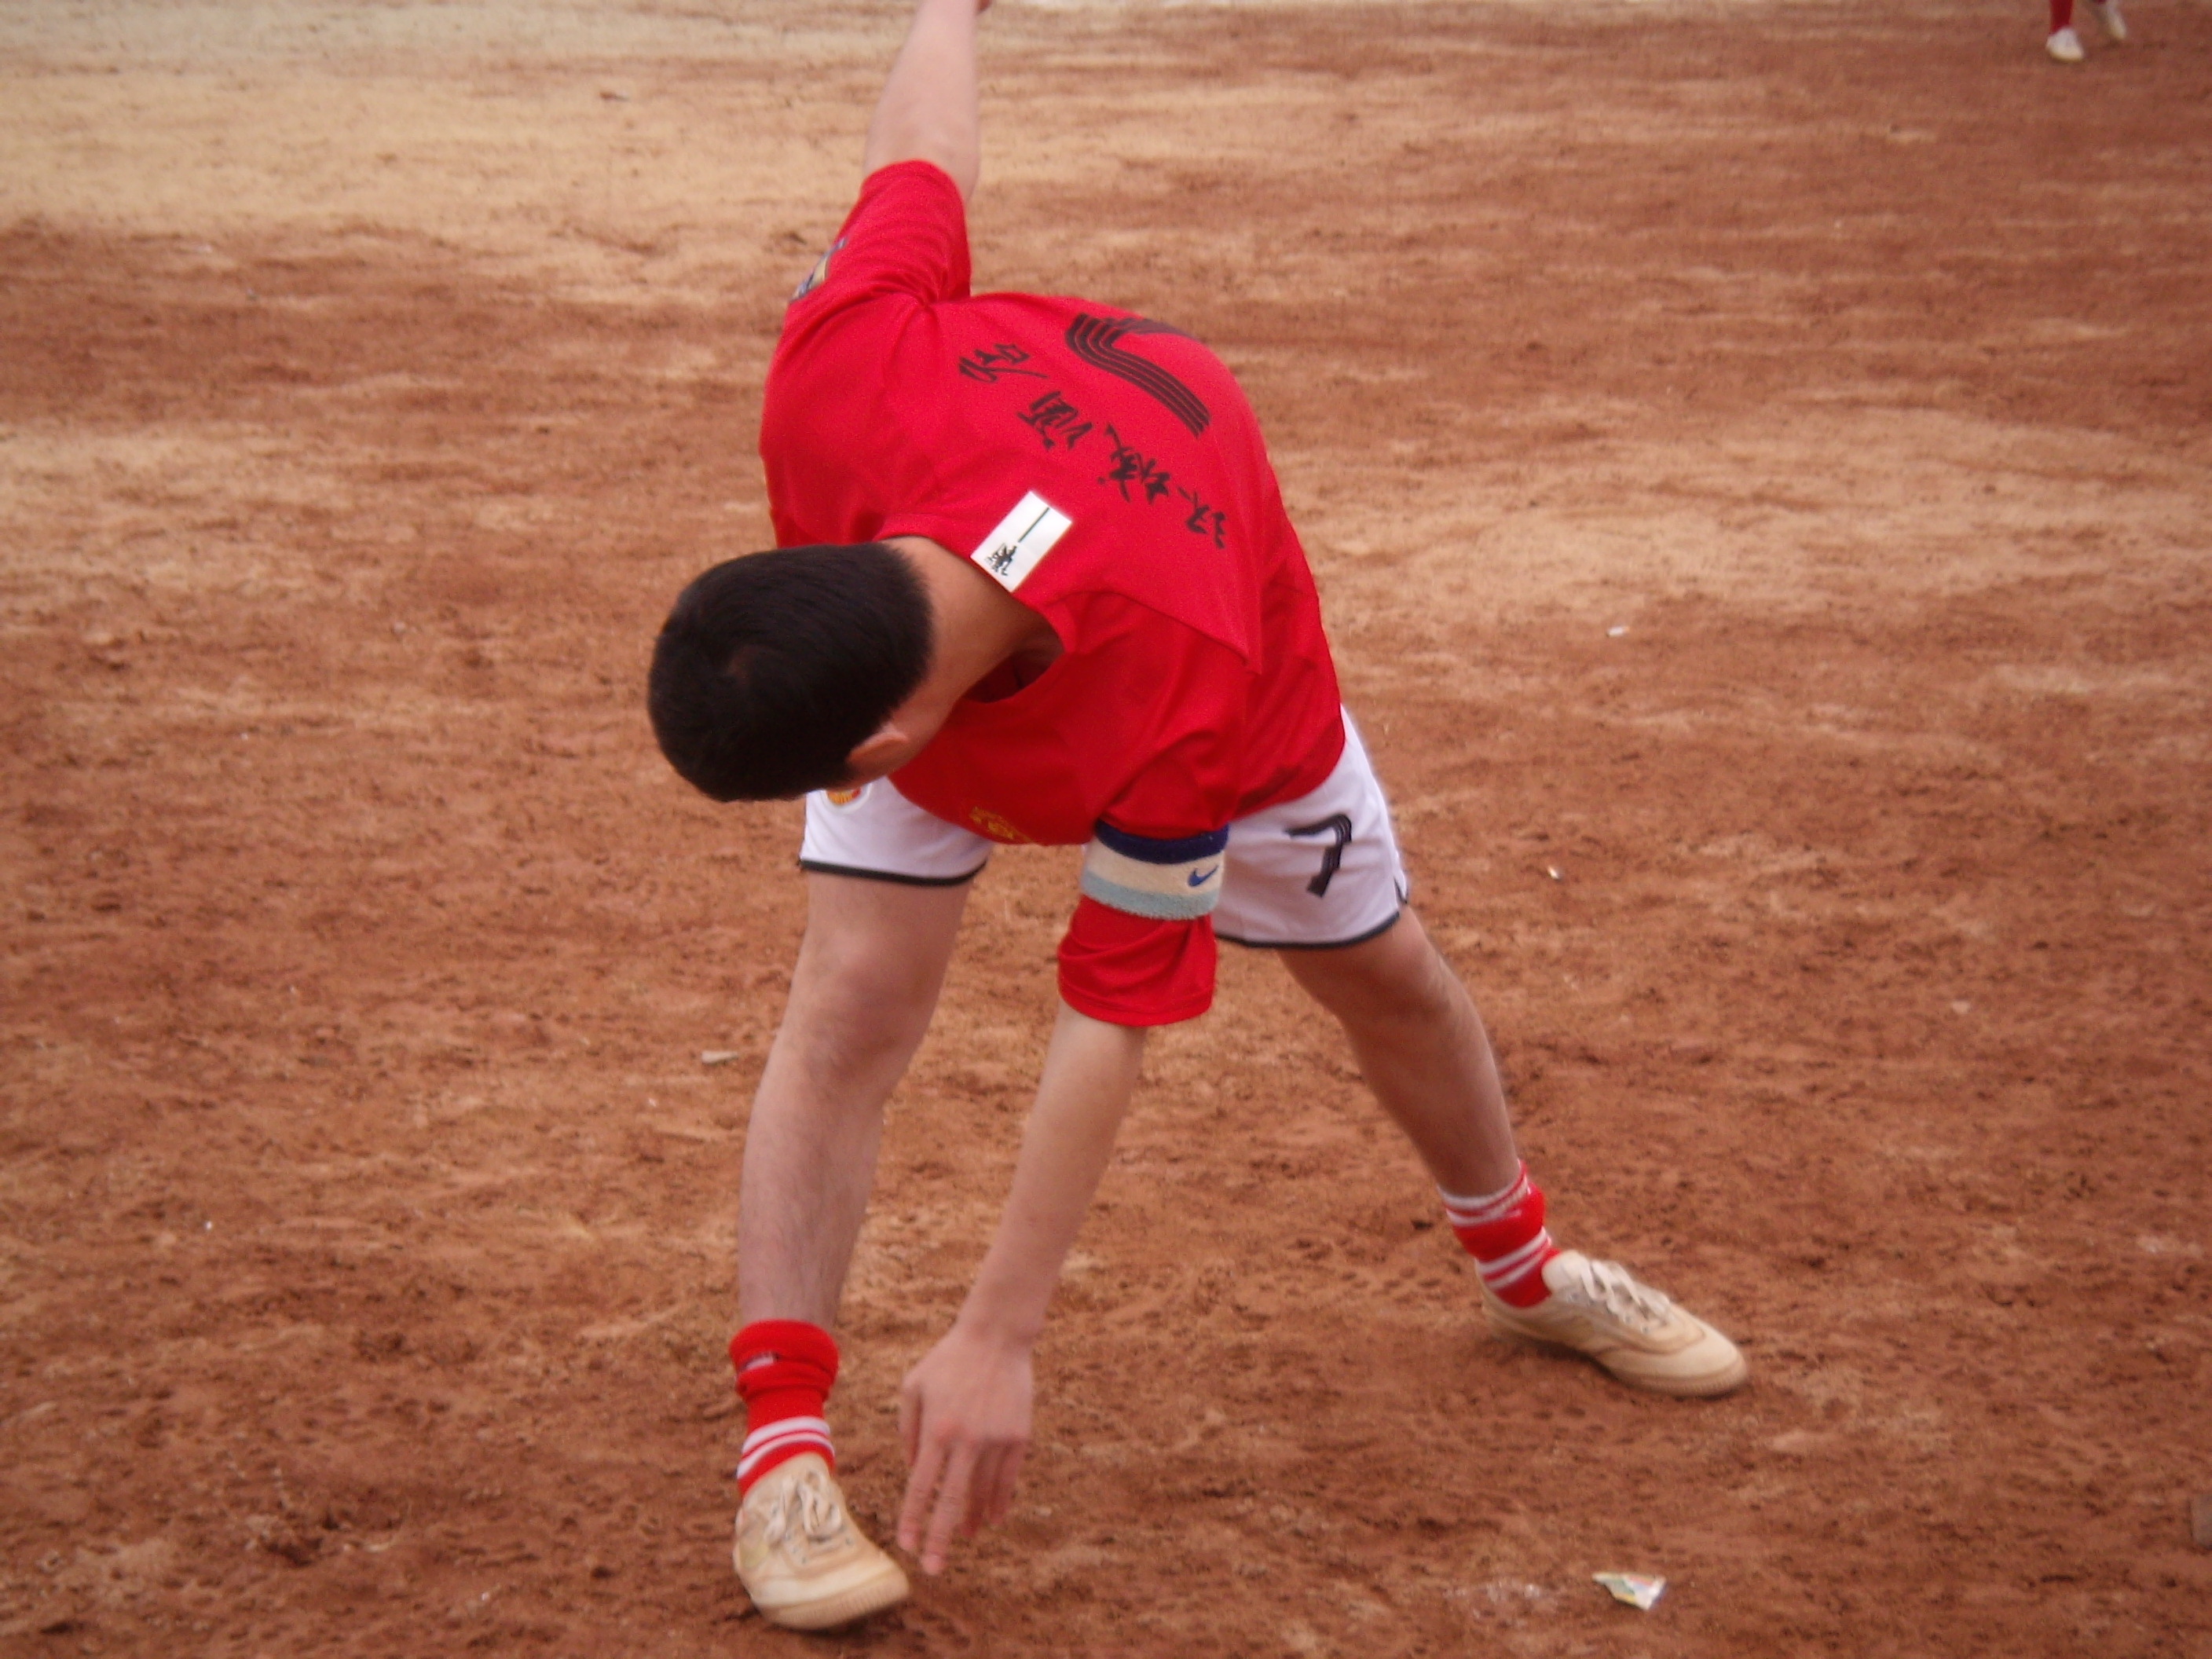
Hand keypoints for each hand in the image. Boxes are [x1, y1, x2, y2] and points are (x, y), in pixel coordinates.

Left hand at [895, 1321, 1033, 1571]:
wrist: (996, 1335)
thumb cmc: (948, 1360)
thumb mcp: (914, 1386)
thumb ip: (908, 1429)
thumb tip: (915, 1471)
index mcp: (936, 1429)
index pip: (921, 1486)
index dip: (914, 1518)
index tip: (907, 1545)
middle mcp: (966, 1439)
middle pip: (952, 1500)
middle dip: (941, 1538)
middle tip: (933, 1569)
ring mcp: (996, 1439)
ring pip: (982, 1493)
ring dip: (972, 1519)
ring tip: (965, 1538)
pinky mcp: (1019, 1436)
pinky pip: (1008, 1478)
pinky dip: (999, 1501)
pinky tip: (992, 1517)